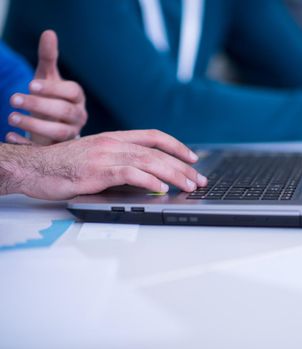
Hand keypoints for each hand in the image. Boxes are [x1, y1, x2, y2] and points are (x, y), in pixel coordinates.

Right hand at [2, 130, 207, 199]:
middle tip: (199, 179)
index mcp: (115, 138)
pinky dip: (148, 180)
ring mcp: (105, 155)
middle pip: (157, 151)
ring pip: (149, 161)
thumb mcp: (96, 158)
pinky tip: (161, 188)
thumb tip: (147, 177)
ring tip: (189, 185)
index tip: (193, 158)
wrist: (31, 167)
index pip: (154, 136)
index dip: (177, 146)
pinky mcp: (96, 171)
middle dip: (182, 166)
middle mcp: (113, 143)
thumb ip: (120, 162)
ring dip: (173, 174)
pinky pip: (129, 173)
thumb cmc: (63, 165)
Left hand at [7, 30, 86, 145]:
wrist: (53, 125)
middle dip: (39, 106)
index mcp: (77, 98)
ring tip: (11, 118)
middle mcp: (78, 117)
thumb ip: (49, 57)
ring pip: (59, 133)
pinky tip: (10, 136)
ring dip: (34, 126)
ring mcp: (70, 135)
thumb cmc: (50, 98)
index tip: (30, 85)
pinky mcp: (58, 149)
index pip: (72, 92)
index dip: (53, 89)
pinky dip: (28, 144)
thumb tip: (48, 33)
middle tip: (13, 99)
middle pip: (65, 112)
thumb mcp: (48, 78)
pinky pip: (46, 149)